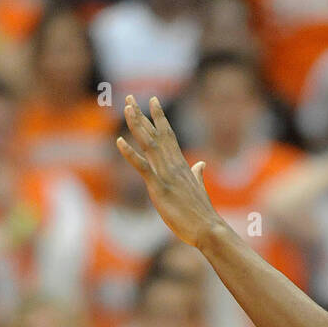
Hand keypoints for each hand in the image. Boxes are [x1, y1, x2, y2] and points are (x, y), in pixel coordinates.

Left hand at [118, 95, 223, 247]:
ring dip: (136, 125)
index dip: (159, 118)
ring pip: (149, 144)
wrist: (208, 229)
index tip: (152, 101)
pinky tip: (119, 141)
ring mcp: (166, 175)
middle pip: (155, 134)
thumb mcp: (199, 189)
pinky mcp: (159, 188)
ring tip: (126, 108)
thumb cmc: (202, 214)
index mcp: (181, 165)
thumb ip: (197, 174)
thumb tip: (201, 164)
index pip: (168, 136)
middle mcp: (173, 165)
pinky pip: (143, 167)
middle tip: (128, 97)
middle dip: (142, 115)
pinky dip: (130, 154)